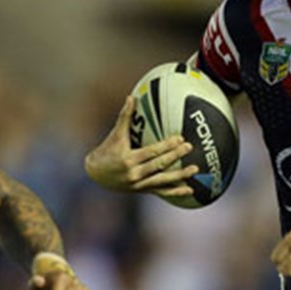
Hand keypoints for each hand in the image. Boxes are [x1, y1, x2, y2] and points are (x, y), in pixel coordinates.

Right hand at [84, 95, 198, 198]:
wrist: (95, 174)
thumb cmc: (107, 150)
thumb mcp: (115, 134)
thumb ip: (125, 117)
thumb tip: (131, 97)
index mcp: (128, 159)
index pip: (151, 152)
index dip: (166, 146)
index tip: (180, 138)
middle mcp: (134, 174)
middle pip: (159, 165)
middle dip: (175, 156)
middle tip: (189, 147)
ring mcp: (139, 184)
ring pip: (163, 180)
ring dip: (180, 175)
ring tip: (195, 169)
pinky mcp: (142, 190)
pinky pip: (161, 192)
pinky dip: (175, 192)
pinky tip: (190, 190)